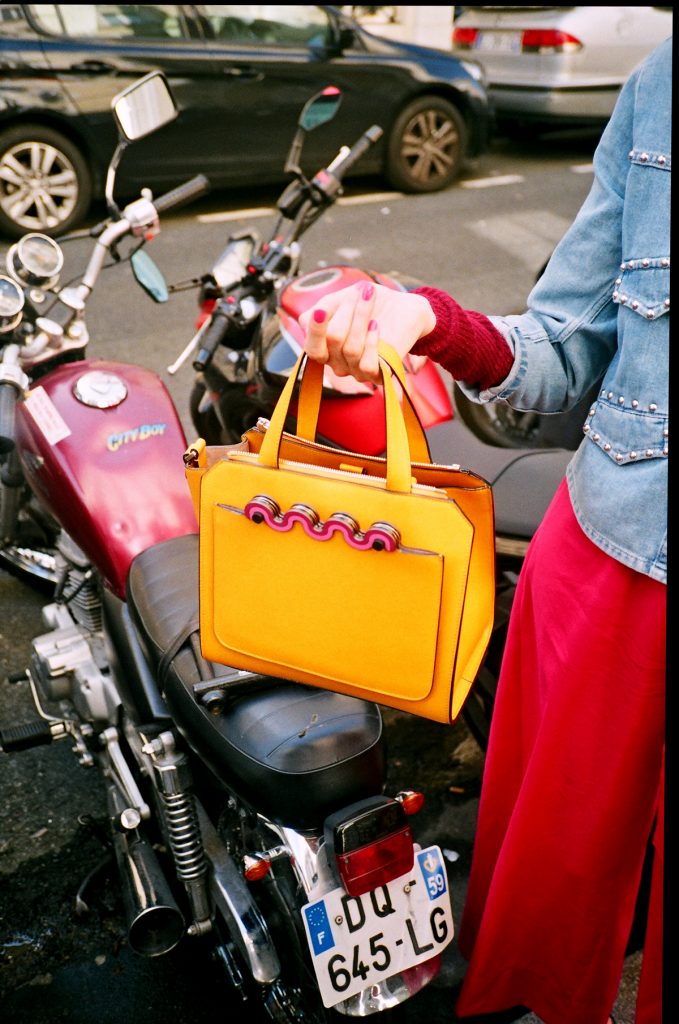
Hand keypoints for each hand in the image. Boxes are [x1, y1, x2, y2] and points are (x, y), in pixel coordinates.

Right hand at [299, 281, 435, 381]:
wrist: (401, 305)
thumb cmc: (367, 302)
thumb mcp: (339, 299)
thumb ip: (320, 309)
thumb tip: (310, 320)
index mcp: (325, 348)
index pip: (312, 349)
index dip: (315, 330)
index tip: (322, 310)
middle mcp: (337, 363)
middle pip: (333, 341)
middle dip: (346, 312)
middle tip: (360, 291)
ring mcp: (357, 371)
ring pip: (351, 349)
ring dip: (361, 317)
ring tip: (370, 297)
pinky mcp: (378, 374)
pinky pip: (367, 365)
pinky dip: (371, 342)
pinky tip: (376, 325)